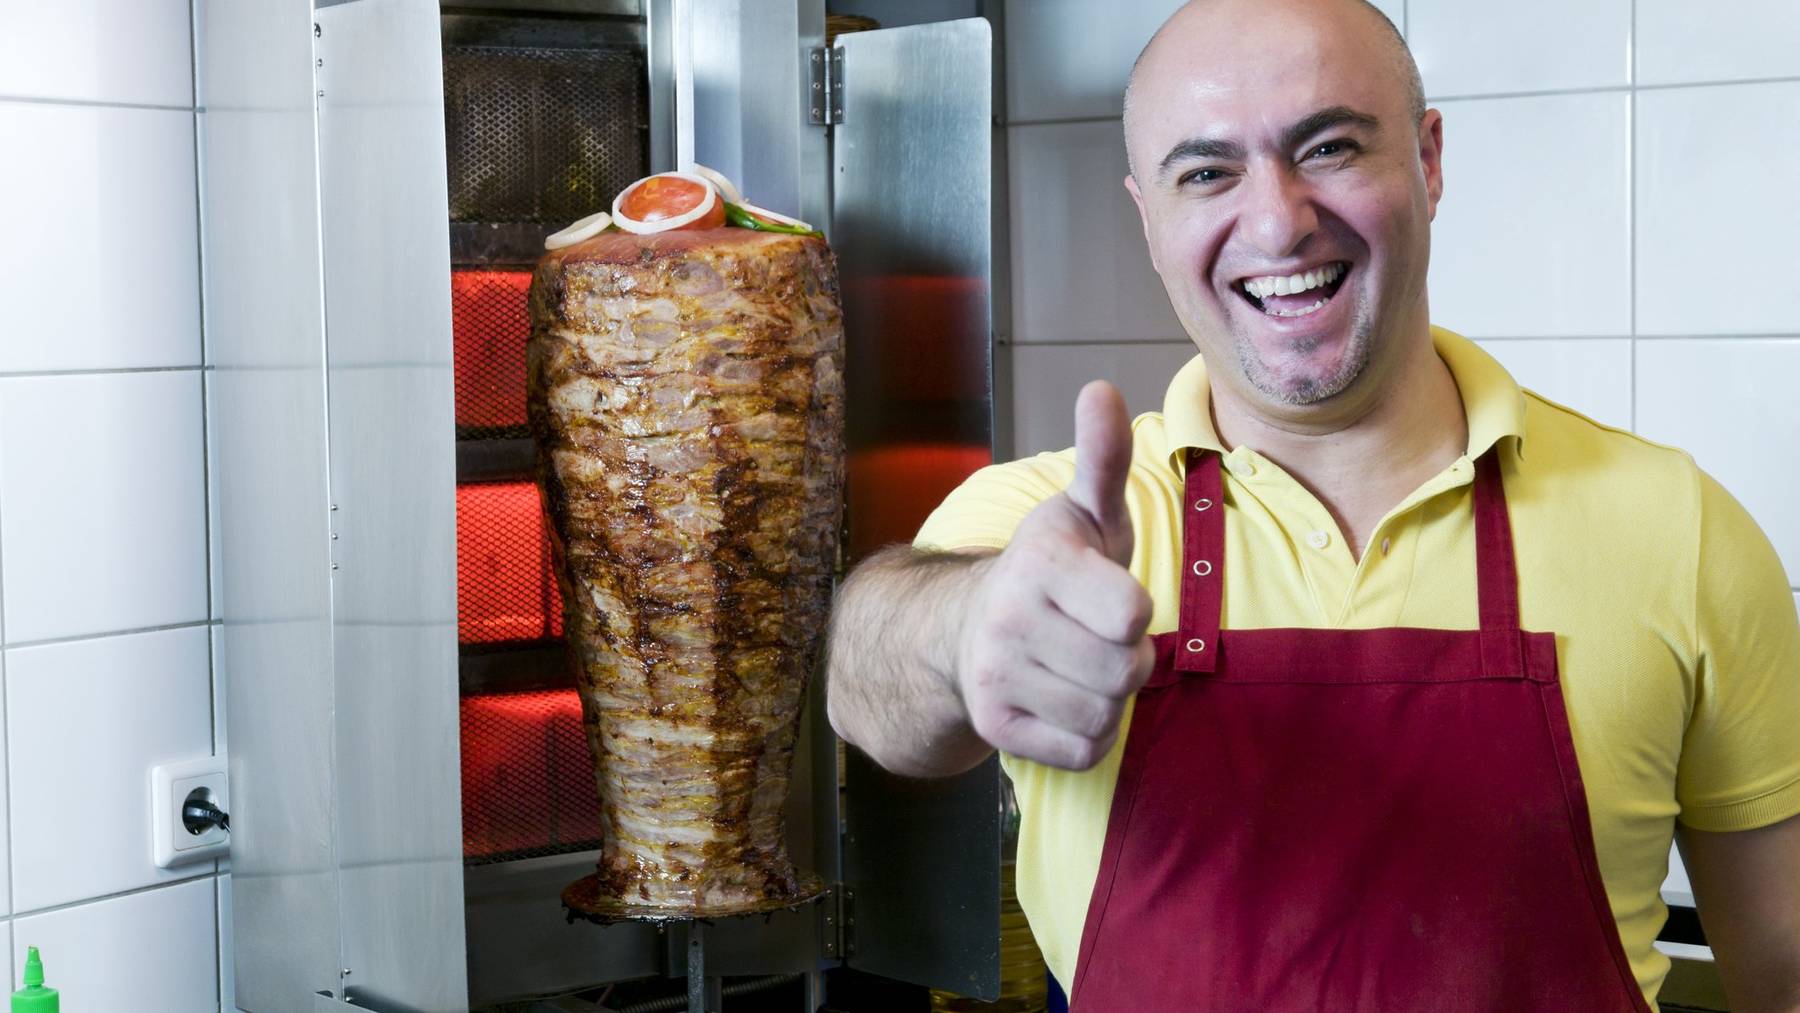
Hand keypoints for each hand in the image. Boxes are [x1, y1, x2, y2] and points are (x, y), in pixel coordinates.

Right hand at [953, 381, 1155, 769]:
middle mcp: (1007, 621)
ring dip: (1110, 697)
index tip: (1113, 598)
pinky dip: (1090, 734)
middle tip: (1101, 637)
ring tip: (1083, 666)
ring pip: (1106, 714)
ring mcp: (996, 677)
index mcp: (1038, 564)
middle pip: (1126, 671)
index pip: (1133, 615)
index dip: (1137, 611)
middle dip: (1130, 659)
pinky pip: (1084, 751)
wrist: (968, 626)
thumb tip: (1100, 389)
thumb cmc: (1054, 569)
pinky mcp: (996, 727)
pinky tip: (1067, 700)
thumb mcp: (1086, 512)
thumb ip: (1103, 458)